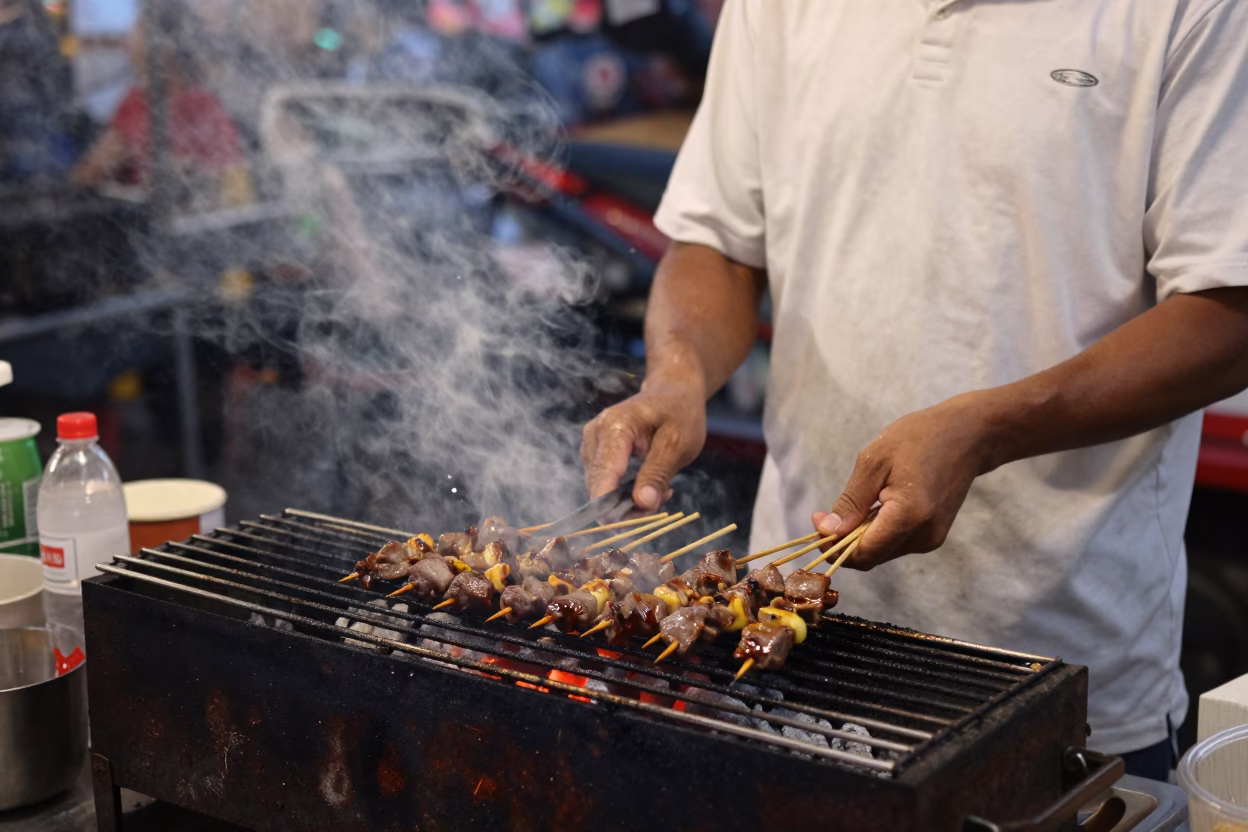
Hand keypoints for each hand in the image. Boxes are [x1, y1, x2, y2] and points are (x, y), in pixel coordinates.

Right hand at [581, 380, 706, 510]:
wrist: (673, 391)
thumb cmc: (679, 412)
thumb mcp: (678, 444)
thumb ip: (658, 474)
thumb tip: (642, 504)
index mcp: (614, 428)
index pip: (603, 476)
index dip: (612, 507)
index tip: (634, 523)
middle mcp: (595, 434)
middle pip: (598, 487)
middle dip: (627, 506)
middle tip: (661, 502)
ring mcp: (591, 442)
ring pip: (599, 488)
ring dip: (627, 500)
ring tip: (661, 490)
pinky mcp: (594, 451)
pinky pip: (603, 482)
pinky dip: (624, 491)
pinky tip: (648, 485)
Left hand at [813, 393, 1001, 569]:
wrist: (968, 435)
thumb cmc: (919, 438)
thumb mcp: (874, 462)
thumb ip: (851, 502)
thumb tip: (826, 530)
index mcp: (909, 516)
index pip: (861, 554)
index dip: (833, 546)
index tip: (817, 521)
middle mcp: (923, 536)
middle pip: (870, 557)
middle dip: (843, 542)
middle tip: (827, 513)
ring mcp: (931, 539)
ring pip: (881, 552)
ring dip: (861, 536)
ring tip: (861, 501)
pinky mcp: (933, 537)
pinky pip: (895, 543)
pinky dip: (878, 532)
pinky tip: (879, 505)